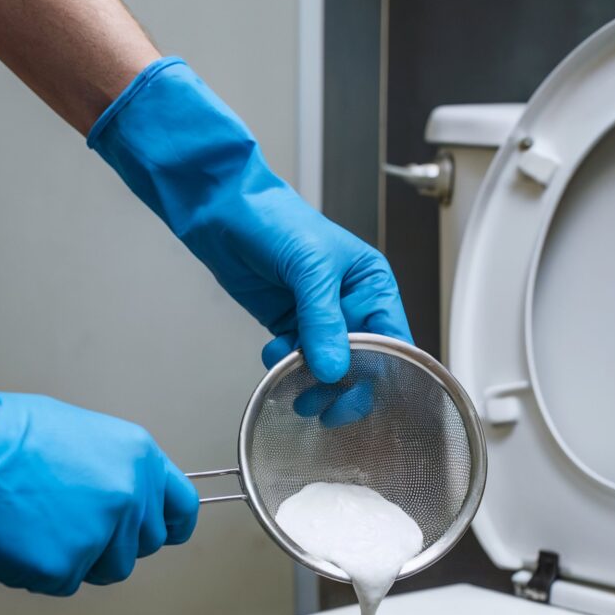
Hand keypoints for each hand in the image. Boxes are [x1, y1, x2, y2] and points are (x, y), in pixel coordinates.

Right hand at [0, 369, 197, 595]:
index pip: (183, 507)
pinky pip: (65, 583)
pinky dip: (42, 569)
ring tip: (42, 524)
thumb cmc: (4, 436)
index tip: (168, 532)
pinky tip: (21, 537)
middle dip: (115, 541)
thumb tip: (129, 498)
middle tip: (72, 521)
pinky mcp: (65, 567)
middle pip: (144, 545)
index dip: (173, 524)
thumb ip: (118, 471)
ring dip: (82, 559)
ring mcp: (100, 535)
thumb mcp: (84, 435)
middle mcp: (129, 497)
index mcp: (139, 458)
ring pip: (109, 570)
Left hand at [88, 58, 410, 419]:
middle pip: (362, 363)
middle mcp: (351, 304)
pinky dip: (285, 365)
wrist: (222, 211)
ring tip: (291, 383)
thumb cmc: (274, 218)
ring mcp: (320, 318)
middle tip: (321, 403)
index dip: (382, 371)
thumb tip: (332, 369)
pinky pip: (296, 360)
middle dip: (341, 385)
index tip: (358, 395)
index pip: (392, 339)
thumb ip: (323, 320)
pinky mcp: (291, 325)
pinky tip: (273, 352)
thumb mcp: (309, 266)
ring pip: (327, 367)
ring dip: (308, 380)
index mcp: (371, 284)